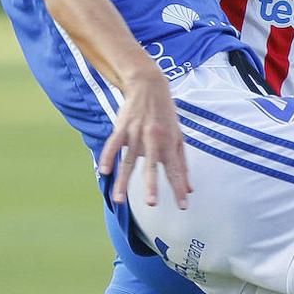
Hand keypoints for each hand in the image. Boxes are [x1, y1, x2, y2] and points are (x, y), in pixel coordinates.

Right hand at [97, 72, 192, 208]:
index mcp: (169, 143)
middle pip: (152, 166)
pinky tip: (104, 171)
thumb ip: (182, 163)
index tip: (183, 206)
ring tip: (119, 199)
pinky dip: (108, 157)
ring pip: (129, 160)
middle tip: (151, 203)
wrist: (150, 87)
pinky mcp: (122, 128)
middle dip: (151, 185)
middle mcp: (154, 140)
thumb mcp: (178, 137)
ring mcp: (136, 134)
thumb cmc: (166, 115)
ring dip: (123, 181)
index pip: (175, 170)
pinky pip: (114, 144)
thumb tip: (189, 188)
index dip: (179, 188)